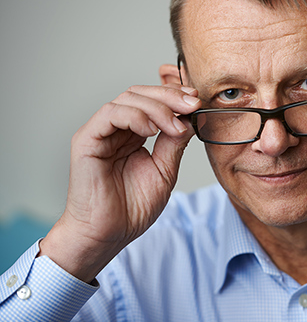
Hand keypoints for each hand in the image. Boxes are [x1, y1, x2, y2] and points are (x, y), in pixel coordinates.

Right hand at [39, 83, 200, 282]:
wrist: (108, 235)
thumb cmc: (131, 209)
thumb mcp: (164, 171)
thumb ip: (173, 144)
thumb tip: (189, 119)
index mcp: (133, 135)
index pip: (152, 102)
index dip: (175, 96)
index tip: (197, 101)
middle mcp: (116, 129)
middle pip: (140, 94)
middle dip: (170, 96)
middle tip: (192, 105)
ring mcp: (100, 132)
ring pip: (127, 99)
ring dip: (157, 107)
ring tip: (175, 126)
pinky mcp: (86, 140)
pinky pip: (110, 114)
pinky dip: (135, 116)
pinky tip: (151, 131)